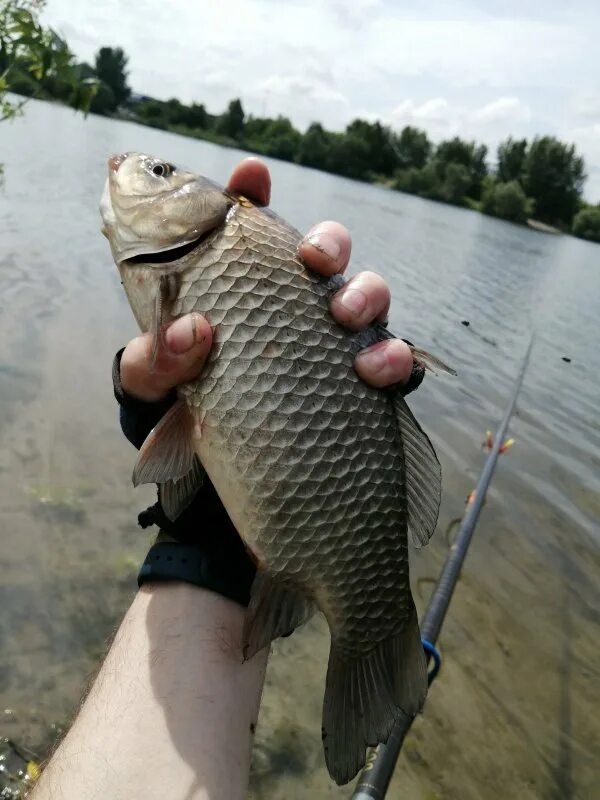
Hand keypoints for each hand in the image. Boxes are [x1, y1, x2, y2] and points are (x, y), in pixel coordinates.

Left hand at [120, 158, 413, 401]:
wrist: (205, 451)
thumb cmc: (179, 396)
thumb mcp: (153, 376)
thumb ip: (157, 354)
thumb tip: (193, 329)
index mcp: (240, 282)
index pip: (250, 225)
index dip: (253, 193)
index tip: (252, 176)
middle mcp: (293, 300)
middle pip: (327, 250)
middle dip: (329, 243)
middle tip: (313, 260)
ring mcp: (331, 336)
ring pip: (369, 293)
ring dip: (366, 295)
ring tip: (344, 318)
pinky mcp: (359, 378)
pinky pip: (393, 358)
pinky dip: (393, 357)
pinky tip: (373, 370)